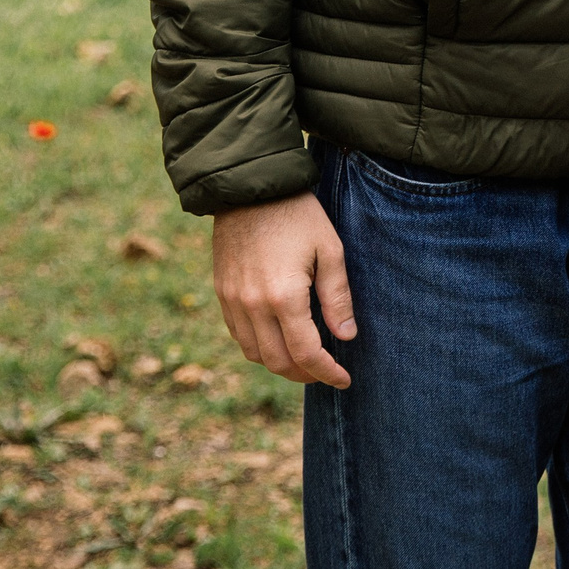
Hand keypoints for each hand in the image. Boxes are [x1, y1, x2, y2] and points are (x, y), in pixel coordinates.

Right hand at [211, 191, 354, 388]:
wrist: (250, 188)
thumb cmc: (297, 214)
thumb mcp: (330, 249)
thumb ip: (337, 297)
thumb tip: (346, 337)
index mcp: (284, 296)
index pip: (306, 353)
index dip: (327, 373)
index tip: (344, 380)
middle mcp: (253, 306)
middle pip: (278, 362)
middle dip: (305, 374)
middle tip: (327, 371)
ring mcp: (232, 301)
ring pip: (255, 354)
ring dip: (280, 364)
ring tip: (305, 359)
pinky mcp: (222, 293)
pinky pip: (239, 335)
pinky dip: (259, 347)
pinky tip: (279, 338)